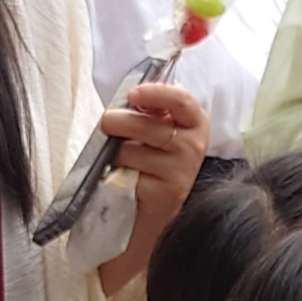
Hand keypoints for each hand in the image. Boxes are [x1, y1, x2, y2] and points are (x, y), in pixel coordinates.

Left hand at [101, 79, 211, 221]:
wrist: (152, 207)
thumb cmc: (151, 161)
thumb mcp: (156, 129)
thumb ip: (150, 110)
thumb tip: (131, 96)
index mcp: (195, 122)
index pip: (182, 100)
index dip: (155, 93)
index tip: (132, 94)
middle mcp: (194, 146)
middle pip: (147, 126)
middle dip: (118, 121)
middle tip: (106, 123)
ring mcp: (181, 172)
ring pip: (131, 150)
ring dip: (114, 152)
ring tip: (116, 157)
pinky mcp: (164, 195)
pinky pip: (127, 174)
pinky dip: (116, 173)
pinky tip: (121, 176)